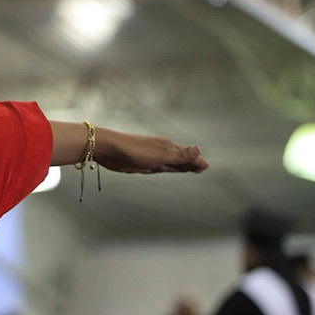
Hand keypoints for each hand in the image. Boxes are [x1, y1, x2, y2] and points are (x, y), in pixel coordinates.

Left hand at [94, 128, 208, 173]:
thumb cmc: (133, 150)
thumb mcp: (160, 154)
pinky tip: (167, 168)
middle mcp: (160, 150)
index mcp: (167, 146)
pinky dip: (166, 168)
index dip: (196, 160)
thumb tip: (199, 149)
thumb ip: (179, 155)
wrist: (108, 149)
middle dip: (191, 162)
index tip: (206, 165)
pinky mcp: (141, 163)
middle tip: (202, 167)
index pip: (187, 155)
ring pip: (170, 163)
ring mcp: (150, 156)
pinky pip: (158, 166)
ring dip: (180, 165)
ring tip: (190, 168)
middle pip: (180, 158)